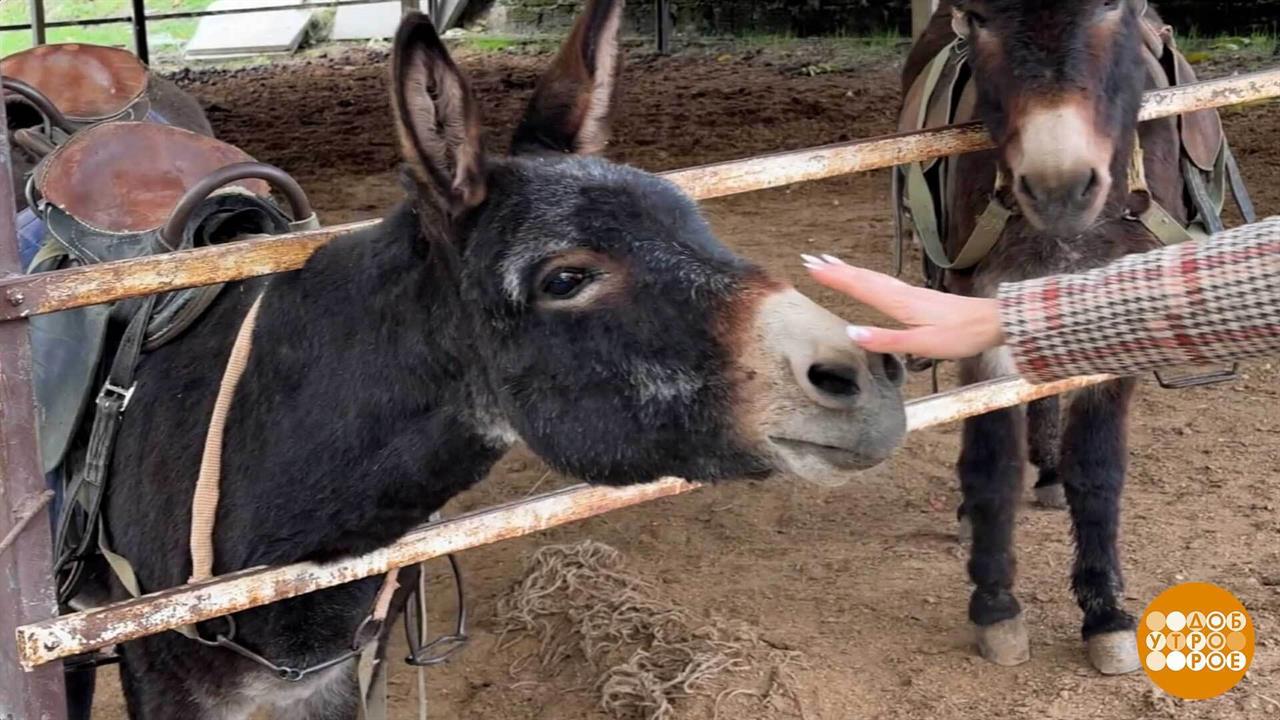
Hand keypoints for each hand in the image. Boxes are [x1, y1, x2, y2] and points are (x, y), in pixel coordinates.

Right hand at [802, 255, 1004, 359]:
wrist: (994, 321)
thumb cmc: (961, 335)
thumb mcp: (923, 344)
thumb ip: (887, 340)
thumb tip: (851, 332)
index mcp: (900, 304)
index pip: (860, 287)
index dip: (835, 278)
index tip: (811, 267)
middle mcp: (902, 294)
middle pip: (863, 278)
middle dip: (835, 270)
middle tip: (809, 260)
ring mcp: (911, 293)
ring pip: (873, 278)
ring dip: (849, 271)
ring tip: (830, 263)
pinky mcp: (918, 297)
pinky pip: (884, 282)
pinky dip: (867, 277)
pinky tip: (867, 280)